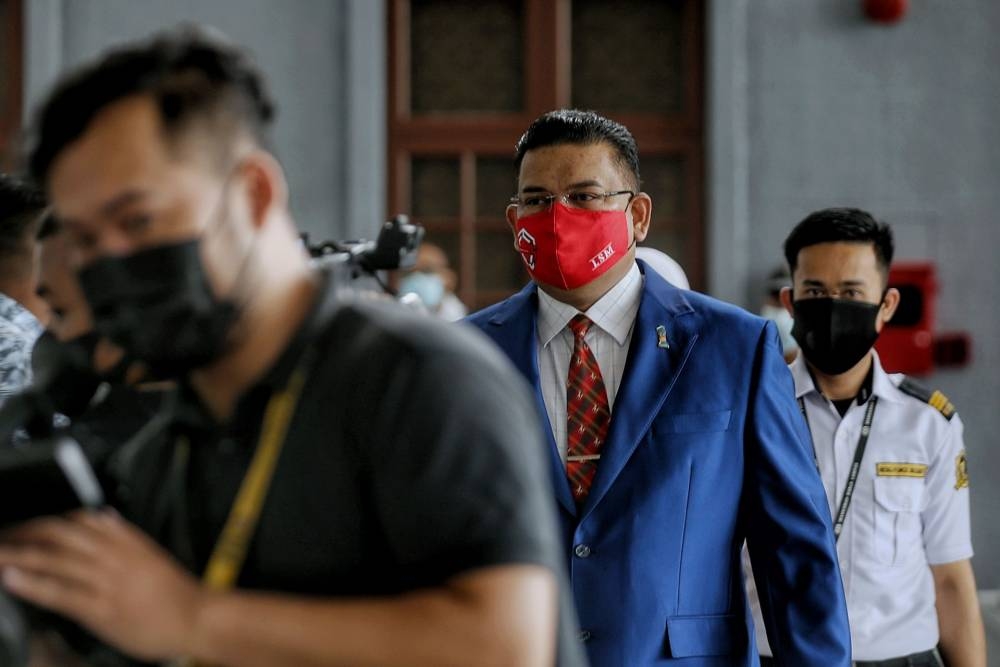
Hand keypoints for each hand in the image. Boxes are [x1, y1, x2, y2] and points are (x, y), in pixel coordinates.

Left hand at [0, 510, 204, 660]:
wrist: (198, 616)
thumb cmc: (176, 592)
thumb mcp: (150, 554)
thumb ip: (125, 536)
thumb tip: (104, 517)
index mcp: (127, 539)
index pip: (80, 519)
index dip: (48, 519)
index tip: (27, 522)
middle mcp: (114, 555)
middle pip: (61, 534)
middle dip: (26, 532)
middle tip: (3, 534)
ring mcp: (107, 581)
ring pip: (55, 560)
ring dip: (18, 554)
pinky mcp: (102, 608)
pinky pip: (61, 592)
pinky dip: (34, 584)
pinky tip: (12, 579)